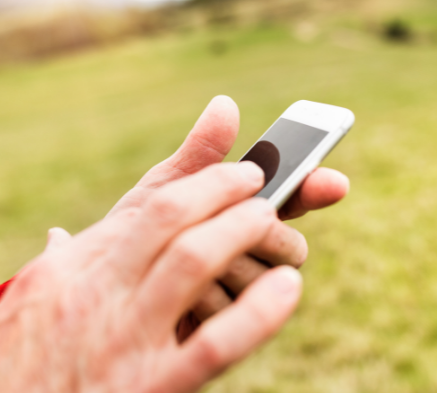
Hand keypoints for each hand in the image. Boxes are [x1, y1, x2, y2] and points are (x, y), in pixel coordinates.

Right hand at [0, 162, 301, 392]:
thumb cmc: (5, 364)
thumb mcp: (28, 295)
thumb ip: (55, 261)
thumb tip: (60, 235)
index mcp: (77, 265)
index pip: (151, 205)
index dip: (204, 181)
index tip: (238, 173)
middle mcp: (101, 289)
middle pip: (172, 216)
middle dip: (223, 191)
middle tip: (259, 185)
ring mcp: (127, 336)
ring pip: (193, 260)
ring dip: (239, 231)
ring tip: (270, 220)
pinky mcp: (150, 386)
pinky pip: (213, 345)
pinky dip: (256, 313)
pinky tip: (288, 288)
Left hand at [106, 96, 348, 336]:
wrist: (101, 298)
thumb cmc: (132, 237)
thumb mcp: (162, 192)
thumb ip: (197, 156)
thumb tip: (225, 103)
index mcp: (242, 215)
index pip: (292, 198)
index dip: (314, 187)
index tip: (335, 182)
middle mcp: (253, 255)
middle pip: (286, 241)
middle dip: (258, 230)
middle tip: (236, 220)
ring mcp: (243, 295)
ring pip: (260, 273)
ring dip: (220, 261)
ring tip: (180, 260)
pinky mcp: (226, 331)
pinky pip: (232, 309)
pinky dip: (201, 296)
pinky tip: (177, 298)